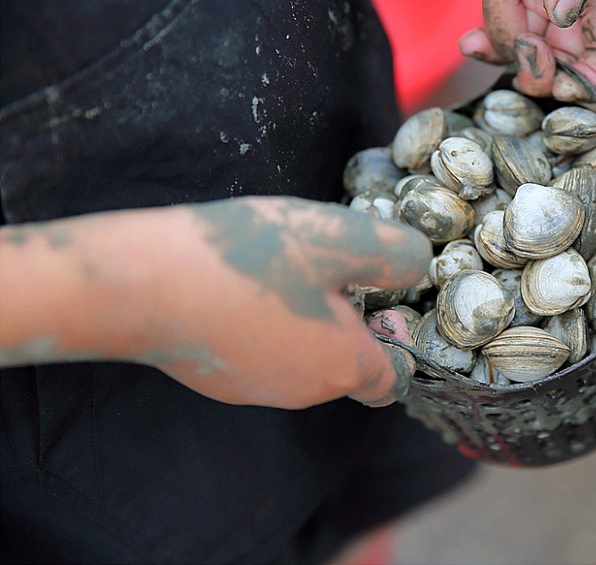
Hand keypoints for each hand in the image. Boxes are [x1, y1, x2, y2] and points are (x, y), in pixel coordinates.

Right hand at [0, 197, 429, 408]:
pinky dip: (263, 325)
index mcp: (344, 367)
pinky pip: (261, 354)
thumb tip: (417, 267)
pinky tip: (241, 284)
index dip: (398, 339)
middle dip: (349, 320)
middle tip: (326, 269)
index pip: (393, 376)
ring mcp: (256, 391)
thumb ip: (394, 255)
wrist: (141, 285)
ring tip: (280, 269)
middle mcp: (305, 392)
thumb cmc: (249, 260)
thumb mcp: (339, 239)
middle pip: (348, 364)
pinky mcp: (217, 380)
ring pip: (303, 358)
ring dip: (305, 319)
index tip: (379, 295)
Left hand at [433, 0, 595, 99]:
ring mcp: (539, 4)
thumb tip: (567, 14)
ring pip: (529, 56)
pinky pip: (501, 44)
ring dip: (505, 36)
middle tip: (523, 47)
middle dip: (542, 68)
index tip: (564, 86)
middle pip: (568, 67)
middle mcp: (574, 1)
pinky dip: (484, 48)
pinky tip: (469, 41)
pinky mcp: (509, 2)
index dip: (595, 81)